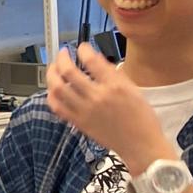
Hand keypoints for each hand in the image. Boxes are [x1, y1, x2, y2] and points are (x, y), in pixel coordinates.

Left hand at [45, 43, 174, 169]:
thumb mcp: (134, 89)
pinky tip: (52, 89)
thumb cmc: (141, 119)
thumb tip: (96, 60)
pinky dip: (51, 95)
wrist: (140, 145)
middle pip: (69, 71)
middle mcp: (97, 97)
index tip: (82, 47)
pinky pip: (57, 107)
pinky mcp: (77, 122)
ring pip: (58, 88)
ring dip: (52, 74)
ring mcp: (84, 110)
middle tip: (63, 53)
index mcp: (115, 87)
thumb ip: (113, 74)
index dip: (83, 49)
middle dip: (62, 58)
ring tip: (54, 68)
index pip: (92, 60)